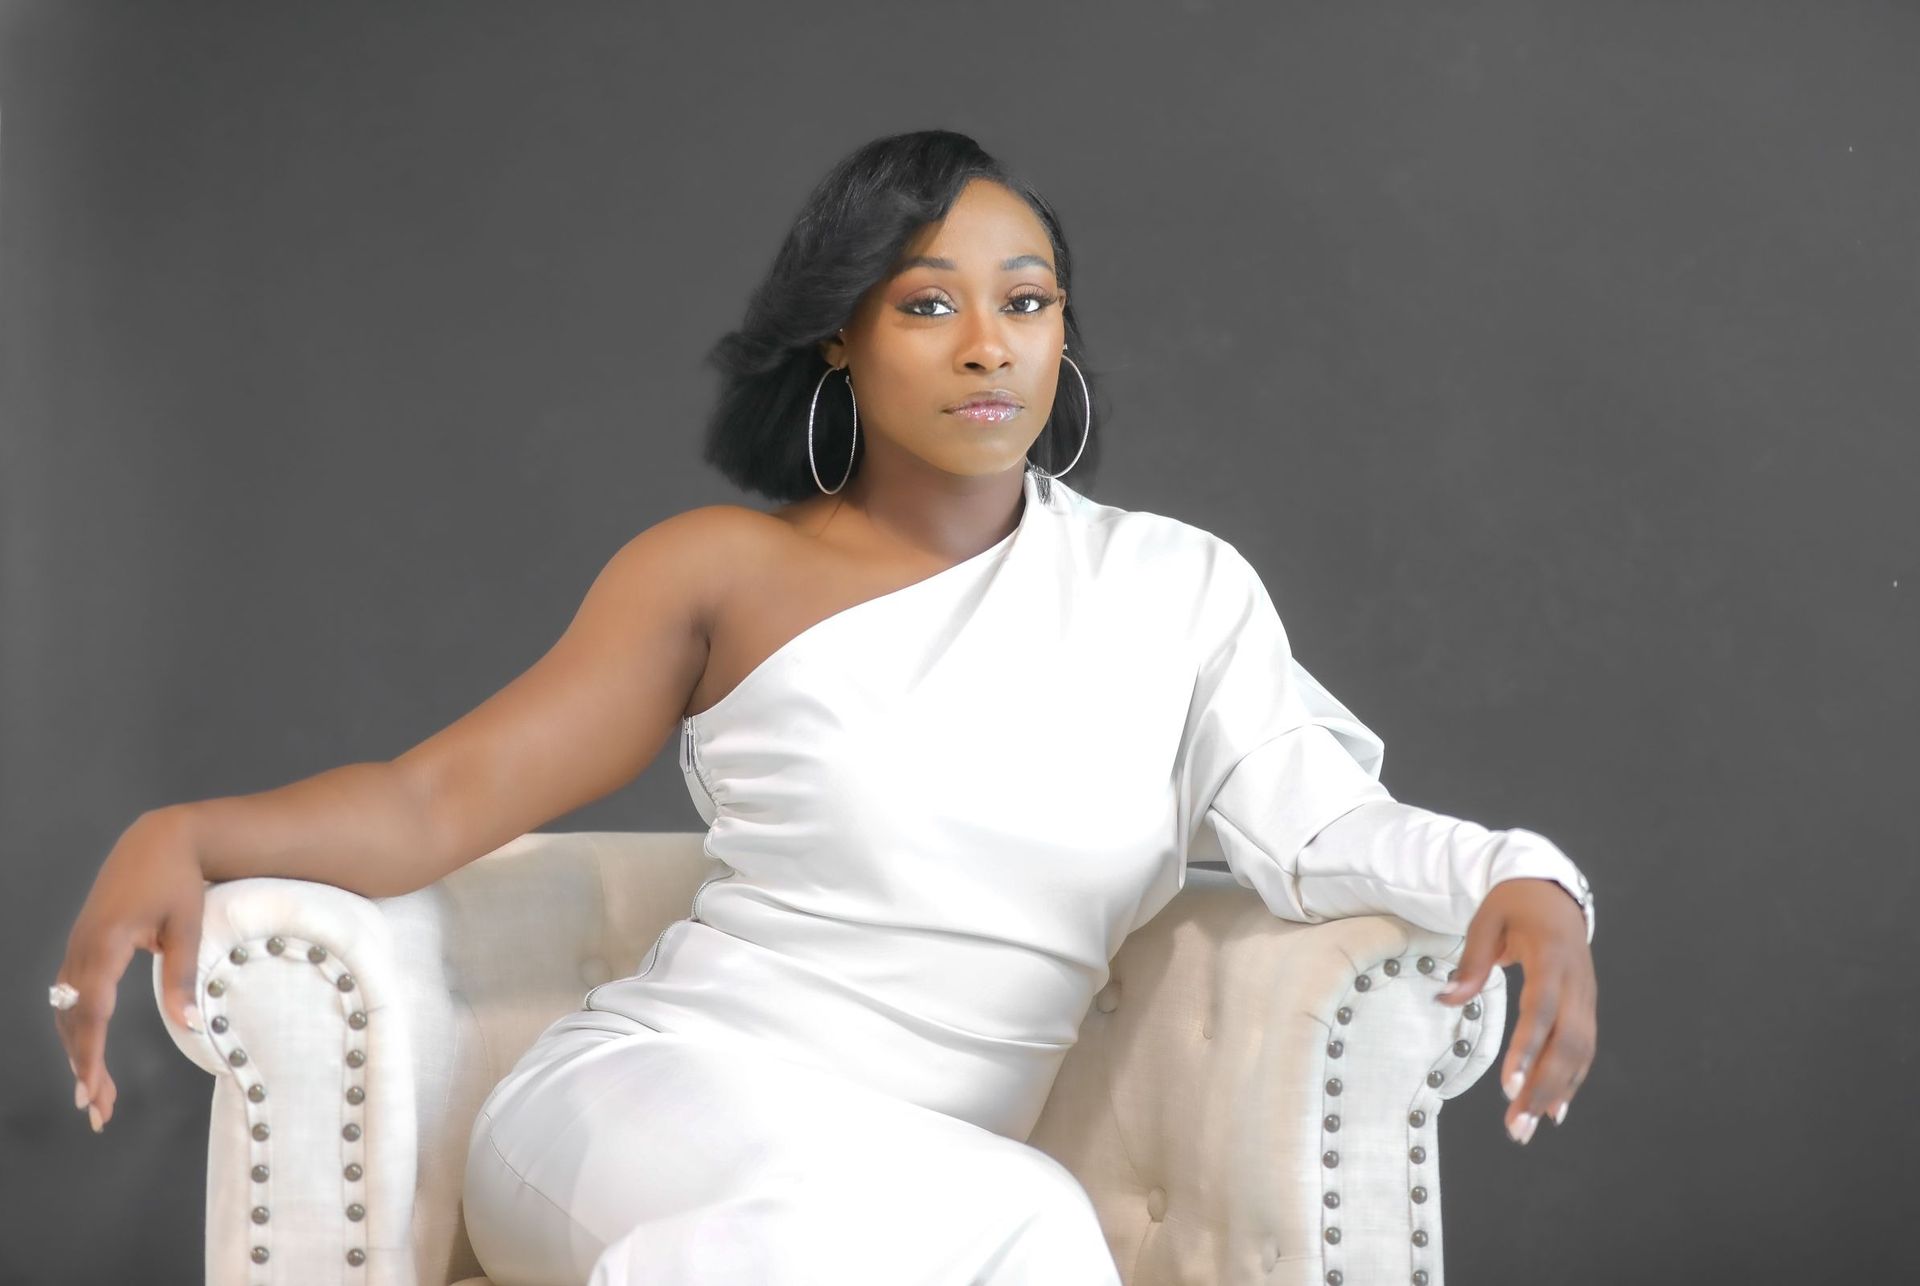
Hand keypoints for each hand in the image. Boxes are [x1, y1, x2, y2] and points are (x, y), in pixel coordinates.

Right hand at [54, 808, 208, 1132]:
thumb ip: (183, 977)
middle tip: (98, 1111)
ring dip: (79, 1053)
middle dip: (84, 1067)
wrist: (159, 840)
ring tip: (98, 1095)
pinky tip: (87, 1055)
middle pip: (74, 1020)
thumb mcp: (188, 927)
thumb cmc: (179, 881)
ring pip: (68, 1012)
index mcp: (107, 944)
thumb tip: (190, 1025)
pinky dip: (78, 1029)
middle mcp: (83, 949)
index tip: (90, 1091)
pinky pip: (72, 996)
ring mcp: (78, 947)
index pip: (92, 1011)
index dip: (89, 1055)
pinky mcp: (83, 947)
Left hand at [1432, 877, 1595, 1144]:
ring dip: (1557, 1092)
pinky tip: (1554, 1109)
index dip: (1527, 1049)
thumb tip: (1446, 997)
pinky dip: (1572, 1081)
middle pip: (1566, 1043)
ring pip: (1579, 1053)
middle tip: (1516, 1125)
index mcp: (1550, 957)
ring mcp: (1586, 996)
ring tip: (1529, 1126)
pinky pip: (1584, 1049)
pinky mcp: (1587, 1006)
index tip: (1509, 1085)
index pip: (1541, 1010)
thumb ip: (1471, 961)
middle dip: (1542, 1087)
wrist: (1553, 890)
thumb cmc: (1514, 904)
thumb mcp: (1486, 920)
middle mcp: (1576, 982)